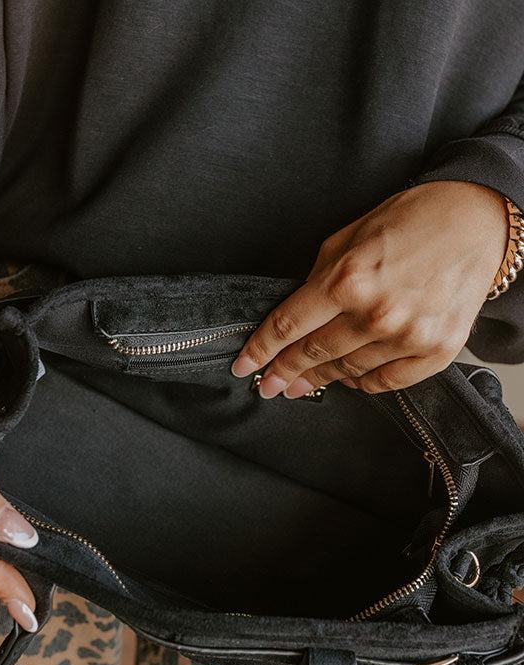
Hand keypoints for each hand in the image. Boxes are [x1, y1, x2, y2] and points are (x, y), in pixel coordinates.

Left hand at [231, 181, 508, 395]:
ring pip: (348, 371)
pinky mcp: (435, 352)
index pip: (289, 325)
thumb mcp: (350, 237)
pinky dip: (363, 382)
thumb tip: (297, 315)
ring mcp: (408, 337)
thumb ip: (319, 278)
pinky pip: (385, 382)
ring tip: (303, 382)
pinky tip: (350, 379)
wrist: (478, 222)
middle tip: (268, 386)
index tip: (244, 367)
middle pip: (314, 354)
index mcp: (348, 280)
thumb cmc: (412, 221)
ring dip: (322, 378)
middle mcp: (376, 313)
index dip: (261, 350)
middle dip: (284, 372)